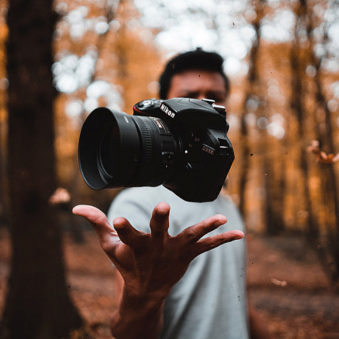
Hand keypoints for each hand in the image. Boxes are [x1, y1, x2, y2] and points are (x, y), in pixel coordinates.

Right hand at [73, 202, 243, 298]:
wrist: (145, 292)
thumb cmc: (126, 265)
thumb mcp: (109, 247)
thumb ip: (96, 224)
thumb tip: (75, 208)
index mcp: (135, 248)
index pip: (125, 236)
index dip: (122, 228)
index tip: (117, 219)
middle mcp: (155, 251)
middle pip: (157, 234)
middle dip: (160, 222)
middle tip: (163, 208)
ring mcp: (174, 254)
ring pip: (190, 239)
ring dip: (204, 228)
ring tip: (220, 219)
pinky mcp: (188, 256)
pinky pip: (208, 247)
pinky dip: (223, 240)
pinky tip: (240, 234)